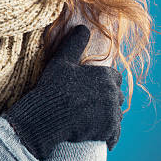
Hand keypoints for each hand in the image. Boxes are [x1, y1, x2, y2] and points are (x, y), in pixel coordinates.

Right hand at [2, 25, 124, 159]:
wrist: (46, 116)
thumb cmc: (52, 87)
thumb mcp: (61, 62)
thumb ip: (74, 44)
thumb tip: (83, 27)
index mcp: (106, 75)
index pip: (113, 77)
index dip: (101, 81)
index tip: (87, 86)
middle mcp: (113, 93)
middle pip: (115, 95)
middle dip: (104, 98)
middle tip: (85, 102)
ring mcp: (112, 113)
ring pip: (114, 113)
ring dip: (105, 115)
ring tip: (87, 117)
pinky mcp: (109, 130)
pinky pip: (114, 133)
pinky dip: (107, 133)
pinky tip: (95, 132)